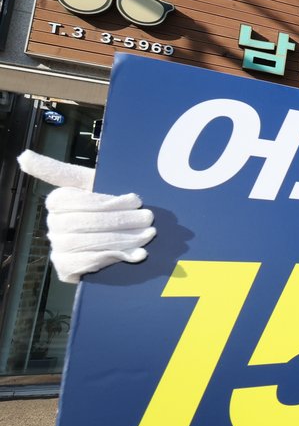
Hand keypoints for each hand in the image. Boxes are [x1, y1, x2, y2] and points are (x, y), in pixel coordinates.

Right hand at [18, 151, 155, 283]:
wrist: (127, 238)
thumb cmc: (112, 207)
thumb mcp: (95, 184)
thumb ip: (61, 171)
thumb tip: (23, 156)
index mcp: (58, 201)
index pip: (73, 199)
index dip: (105, 201)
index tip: (135, 200)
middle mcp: (54, 224)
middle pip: (79, 222)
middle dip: (118, 220)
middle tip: (148, 218)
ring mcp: (58, 247)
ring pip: (81, 243)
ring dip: (120, 239)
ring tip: (148, 234)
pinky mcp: (66, 269)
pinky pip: (81, 264)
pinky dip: (110, 258)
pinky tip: (136, 254)